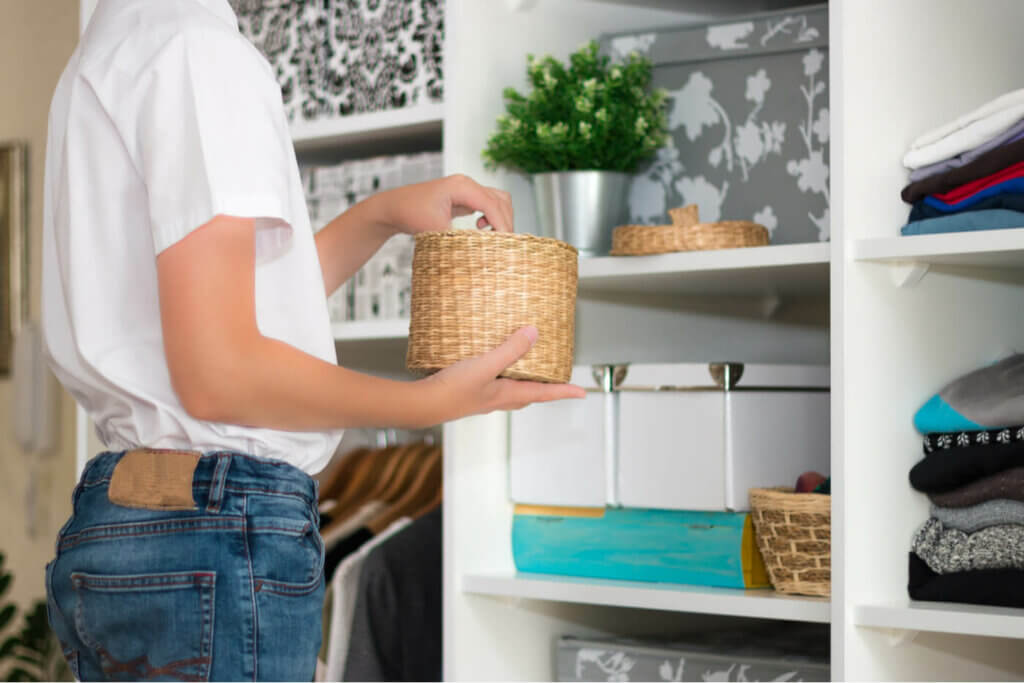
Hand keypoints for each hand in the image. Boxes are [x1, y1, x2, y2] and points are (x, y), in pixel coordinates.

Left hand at [377, 174, 514, 235]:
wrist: (394, 207)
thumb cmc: (410, 213)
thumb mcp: (434, 229)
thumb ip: (459, 238)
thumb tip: (480, 250)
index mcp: (461, 186)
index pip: (491, 204)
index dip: (501, 223)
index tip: (505, 243)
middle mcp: (467, 184)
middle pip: (500, 200)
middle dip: (505, 222)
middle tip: (503, 244)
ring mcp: (466, 189)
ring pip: (497, 200)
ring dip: (500, 218)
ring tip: (492, 236)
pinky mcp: (464, 197)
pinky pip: (488, 204)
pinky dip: (492, 216)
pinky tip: (480, 228)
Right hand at [421, 326, 585, 422]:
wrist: (423, 405)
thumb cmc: (453, 390)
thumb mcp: (486, 365)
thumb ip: (510, 350)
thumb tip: (533, 334)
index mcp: (508, 395)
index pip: (544, 393)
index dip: (564, 391)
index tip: (582, 392)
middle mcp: (498, 398)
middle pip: (530, 394)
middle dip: (545, 388)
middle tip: (556, 380)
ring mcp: (483, 396)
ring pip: (511, 389)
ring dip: (522, 380)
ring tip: (526, 366)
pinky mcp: (469, 391)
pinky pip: (493, 382)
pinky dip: (500, 373)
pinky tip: (490, 362)